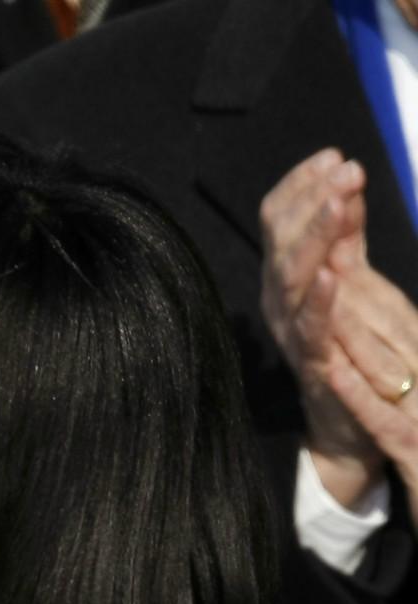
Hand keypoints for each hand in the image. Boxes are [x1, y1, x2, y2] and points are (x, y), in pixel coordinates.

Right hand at [260, 150, 386, 505]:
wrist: (352, 419)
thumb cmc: (352, 347)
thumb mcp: (351, 278)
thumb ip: (346, 235)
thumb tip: (347, 183)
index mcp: (286, 273)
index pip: (280, 216)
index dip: (302, 184)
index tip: (334, 155)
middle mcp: (279, 296)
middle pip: (280, 237)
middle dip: (312, 199)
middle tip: (344, 168)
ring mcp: (289, 328)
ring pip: (290, 273)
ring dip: (314, 235)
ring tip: (338, 201)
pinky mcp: (310, 359)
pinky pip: (309, 325)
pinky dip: (319, 297)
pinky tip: (331, 271)